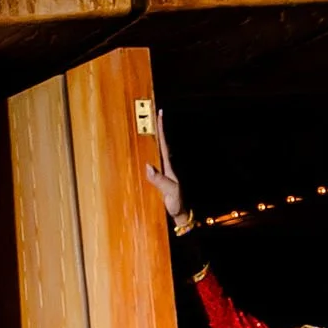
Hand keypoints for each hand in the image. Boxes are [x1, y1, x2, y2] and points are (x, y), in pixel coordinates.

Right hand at [144, 108, 185, 228]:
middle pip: (161, 142)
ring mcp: (164, 171)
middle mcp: (167, 166)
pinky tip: (146, 149)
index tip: (160, 115)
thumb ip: (159, 180)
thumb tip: (148, 166)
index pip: (164, 143)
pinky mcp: (160, 177)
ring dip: (154, 138)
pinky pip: (154, 160)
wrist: (180, 213)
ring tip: (148, 125)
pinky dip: (150, 151)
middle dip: (158, 128)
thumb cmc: (177, 203)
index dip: (162, 129)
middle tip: (154, 113)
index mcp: (168, 166)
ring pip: (158, 150)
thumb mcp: (169, 192)